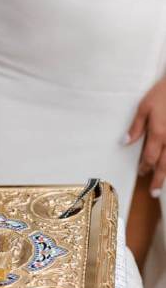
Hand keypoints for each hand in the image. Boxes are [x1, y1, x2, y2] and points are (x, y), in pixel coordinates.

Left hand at [125, 75, 165, 196]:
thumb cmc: (162, 94)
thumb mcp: (144, 107)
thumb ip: (136, 126)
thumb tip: (125, 142)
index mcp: (158, 133)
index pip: (150, 157)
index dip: (145, 167)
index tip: (141, 173)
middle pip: (165, 165)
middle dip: (159, 179)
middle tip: (154, 193)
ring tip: (163, 184)